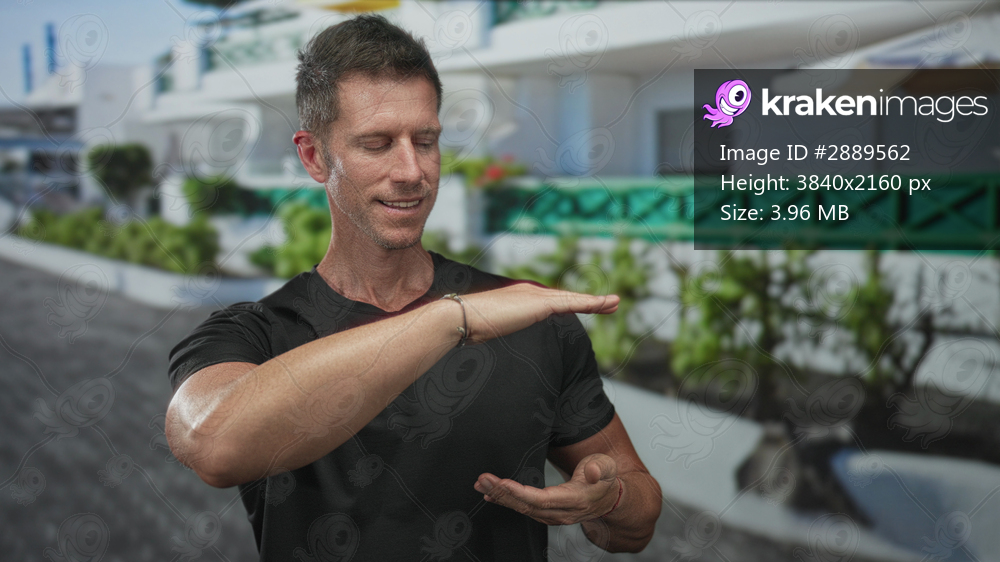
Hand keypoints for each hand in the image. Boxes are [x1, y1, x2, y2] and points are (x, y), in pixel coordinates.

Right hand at [460, 282, 618, 344]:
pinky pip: (572, 302)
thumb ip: (494, 331)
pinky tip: (606, 303)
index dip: (568, 304)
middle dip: (587, 301)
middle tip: (609, 304)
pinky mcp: (540, 303)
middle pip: (565, 298)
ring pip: (572, 299)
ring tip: (615, 303)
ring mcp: (535, 296)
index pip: (549, 302)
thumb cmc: (468, 327)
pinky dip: (591, 302)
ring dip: (595, 301)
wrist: (461, 317)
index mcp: (519, 299)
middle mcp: (529, 293)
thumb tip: (483, 339)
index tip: (581, 306)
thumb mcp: (488, 330)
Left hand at [473, 453, 620, 525]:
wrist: (608, 498)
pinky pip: (524, 509)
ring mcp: (553, 515)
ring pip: (523, 509)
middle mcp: (561, 512)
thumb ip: (600, 468)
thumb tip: (592, 472)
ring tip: (483, 484)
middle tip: (484, 480)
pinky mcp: (547, 513)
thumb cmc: (604, 480)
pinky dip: (507, 501)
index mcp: (575, 500)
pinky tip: (491, 495)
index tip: (503, 483)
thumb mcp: (606, 467)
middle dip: (503, 493)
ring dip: (501, 496)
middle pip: (527, 506)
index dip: (521, 493)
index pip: (543, 500)